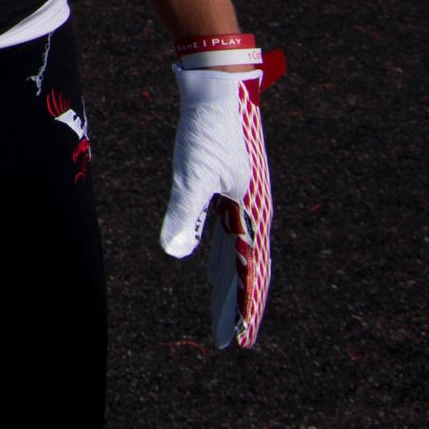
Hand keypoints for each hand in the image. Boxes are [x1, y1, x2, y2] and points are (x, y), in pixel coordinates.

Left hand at [159, 51, 281, 348]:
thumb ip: (185, 214)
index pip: (252, 272)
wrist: (217, 88)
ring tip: (225, 315)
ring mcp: (243, 200)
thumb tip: (175, 254)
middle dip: (239, 305)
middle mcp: (254, 211)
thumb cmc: (209, 130)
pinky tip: (210, 266)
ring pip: (237, 253)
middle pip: (247, 269)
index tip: (242, 339)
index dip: (247, 307)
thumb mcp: (192, 173)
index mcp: (254, 213)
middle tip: (231, 340)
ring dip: (230, 284)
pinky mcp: (228, 187)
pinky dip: (220, 255)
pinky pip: (227, 232)